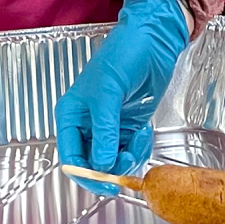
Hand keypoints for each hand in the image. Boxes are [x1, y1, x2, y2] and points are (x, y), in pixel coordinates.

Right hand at [55, 0, 188, 178]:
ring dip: (128, 158)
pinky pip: (130, 151)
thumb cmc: (123, 54)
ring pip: (112, 161)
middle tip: (126, 164)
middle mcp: (87, 124)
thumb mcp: (108, 93)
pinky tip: (143, 133)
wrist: (153, 41)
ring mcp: (109, 126)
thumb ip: (104, 130)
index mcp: (71, 115)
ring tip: (138, 140)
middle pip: (92, 163)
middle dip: (110, 168)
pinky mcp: (128, 125)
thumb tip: (101, 163)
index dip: (85, 174)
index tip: (104, 182)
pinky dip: (139, 150)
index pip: (71, 157)